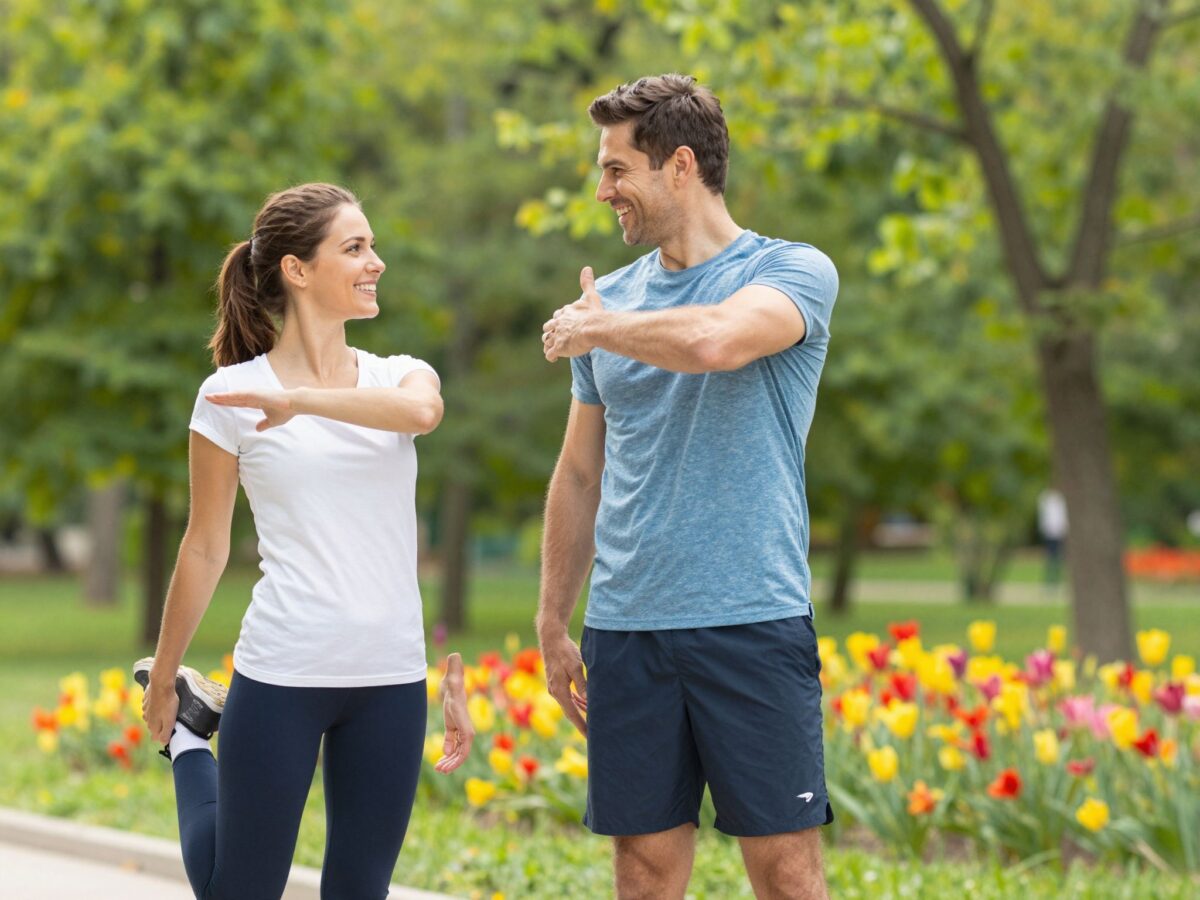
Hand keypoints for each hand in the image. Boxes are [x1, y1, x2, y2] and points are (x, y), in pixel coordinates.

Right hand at [142, 675, 178, 744]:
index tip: (170, 732)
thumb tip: (163, 743)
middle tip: (170, 720)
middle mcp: (146, 718)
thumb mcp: (170, 720)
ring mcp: (145, 708)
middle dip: (160, 726)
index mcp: (152, 724)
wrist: (161, 684)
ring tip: (166, 711)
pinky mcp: (146, 699)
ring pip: (150, 716)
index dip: (163, 736)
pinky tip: (160, 701)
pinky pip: (149, 705)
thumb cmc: (168, 703)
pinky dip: (154, 705)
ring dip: (157, 715)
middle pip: (153, 726)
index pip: (155, 737)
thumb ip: (165, 733)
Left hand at [206, 389, 297, 430]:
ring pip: (233, 395)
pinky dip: (228, 396)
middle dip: (220, 399)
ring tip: (209, 397)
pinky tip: (219, 397)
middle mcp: (253, 396)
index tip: (217, 404)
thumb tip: (257, 429)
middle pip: (232, 398)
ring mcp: (253, 393)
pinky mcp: (255, 393)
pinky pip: (238, 395)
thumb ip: (264, 424)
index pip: (237, 403)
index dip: (227, 403)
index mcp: (256, 402)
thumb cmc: (286, 411)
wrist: (294, 404)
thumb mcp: (272, 421)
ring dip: (221, 396)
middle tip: (207, 398)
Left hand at [435, 653, 474, 772]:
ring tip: (439, 769)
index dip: (460, 754)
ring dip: (450, 762)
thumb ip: (455, 668)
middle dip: (454, 762)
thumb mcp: (453, 677)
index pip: (467, 741)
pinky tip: (439, 761)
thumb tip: (455, 655)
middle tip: (440, 769)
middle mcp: (465, 727)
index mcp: (464, 720)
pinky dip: (447, 755)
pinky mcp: (454, 730)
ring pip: (458, 752)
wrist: (453, 683)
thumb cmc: (454, 680)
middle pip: (463, 751)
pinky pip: (453, 747)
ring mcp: (460, 730)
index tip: (450, 762)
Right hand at [538, 630, 587, 736]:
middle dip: (581, 724)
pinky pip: (567, 697)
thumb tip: (588, 701)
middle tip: (593, 736)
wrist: (551, 638)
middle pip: (570, 713)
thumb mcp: (576, 666)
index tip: (590, 737)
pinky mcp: (556, 682)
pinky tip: (582, 703)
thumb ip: (582, 685)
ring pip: (568, 705)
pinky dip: (575, 703)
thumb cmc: (564, 651)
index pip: (572, 714)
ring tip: (591, 722)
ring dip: (579, 713)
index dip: (581, 726)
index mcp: (559, 691)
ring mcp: (554, 688)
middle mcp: (555, 692)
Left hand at [542, 266, 603, 361]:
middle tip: (553, 336)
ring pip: (547, 340)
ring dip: (548, 343)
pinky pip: (550, 354)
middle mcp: (558, 323)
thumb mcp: (591, 297)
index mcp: (565, 312)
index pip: (558, 315)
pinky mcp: (558, 348)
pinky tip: (553, 358)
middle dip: (550, 331)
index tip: (562, 322)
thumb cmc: (594, 314)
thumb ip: (587, 284)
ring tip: (551, 347)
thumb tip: (587, 268)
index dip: (559, 319)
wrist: (593, 328)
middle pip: (548, 327)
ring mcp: (557, 336)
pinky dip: (550, 356)